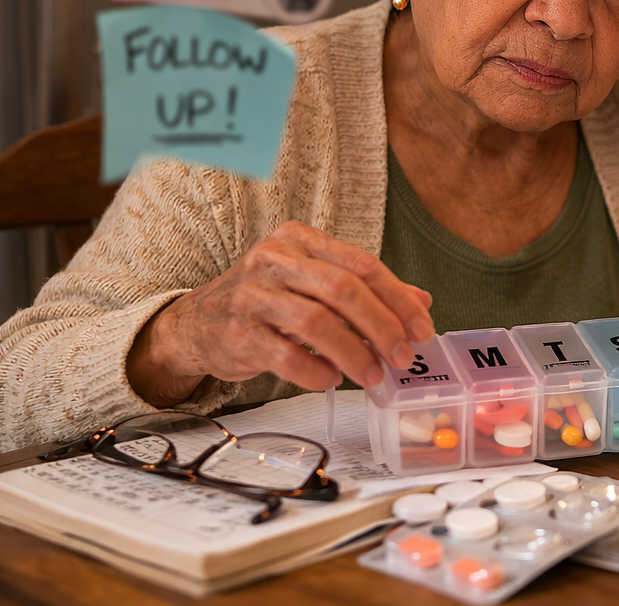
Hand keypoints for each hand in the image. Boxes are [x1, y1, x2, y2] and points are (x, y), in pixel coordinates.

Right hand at [127, 221, 435, 406]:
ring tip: (373, 375)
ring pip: (317, 323)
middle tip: (403, 357)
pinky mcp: (237, 333)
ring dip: (354, 354)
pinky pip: (287, 355)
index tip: (421, 328)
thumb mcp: (313, 282)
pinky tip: (331, 379)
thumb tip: (421, 302)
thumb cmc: (266, 300)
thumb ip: (365, 289)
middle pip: (343, 290)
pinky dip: (316, 371)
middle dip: (382, 327)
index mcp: (299, 239)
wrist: (196, 323)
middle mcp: (274, 259)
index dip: (398, 299)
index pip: (362, 265)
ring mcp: (252, 295)